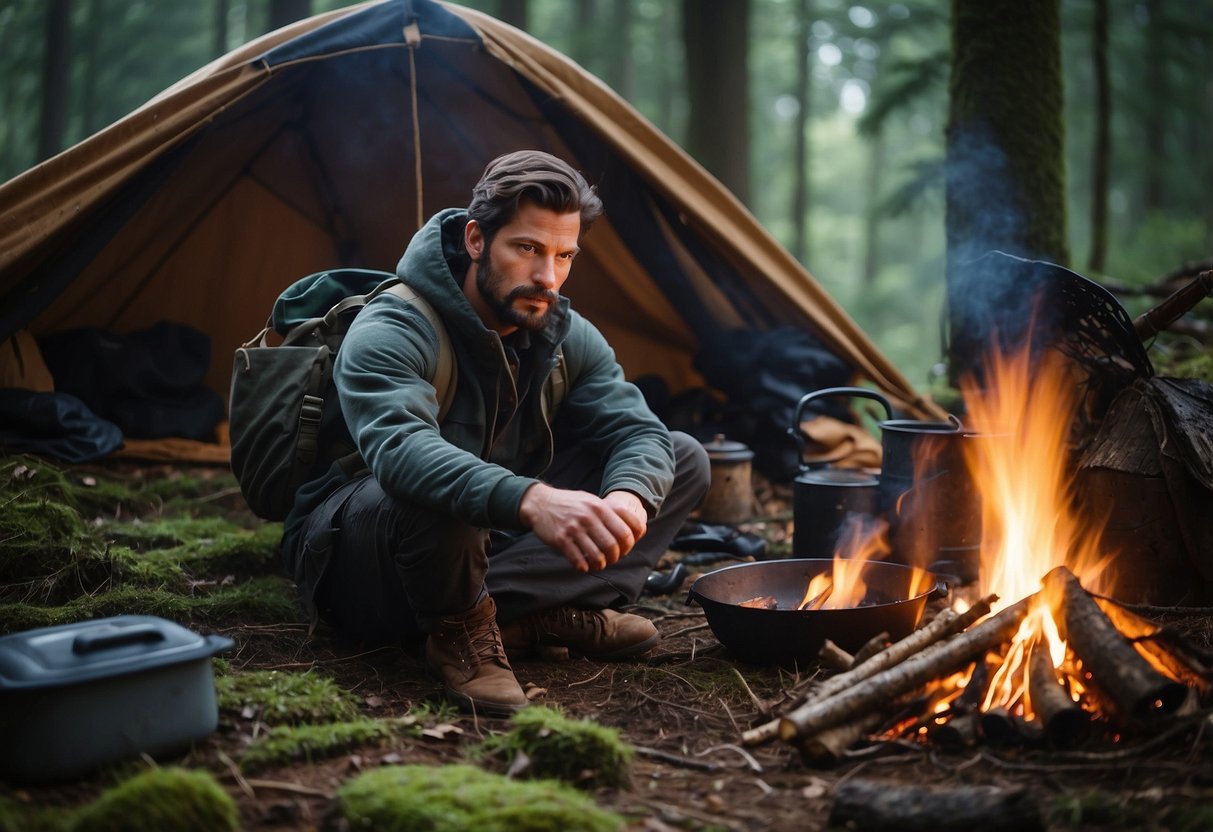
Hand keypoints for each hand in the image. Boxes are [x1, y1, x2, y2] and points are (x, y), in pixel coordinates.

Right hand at [519, 483, 647, 572]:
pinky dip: (583, 567)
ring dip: (600, 564)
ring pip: (596, 556)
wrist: (541, 502)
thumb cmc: (570, 503)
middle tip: (612, 559)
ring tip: (599, 564)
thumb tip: (635, 528)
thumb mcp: (592, 501)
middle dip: (615, 557)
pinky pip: (578, 560)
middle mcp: (588, 517)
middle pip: (613, 546)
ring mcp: (574, 529)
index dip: (630, 544)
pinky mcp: (561, 539)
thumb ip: (610, 513)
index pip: (625, 530)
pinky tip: (583, 566)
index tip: (625, 549)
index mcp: (600, 507)